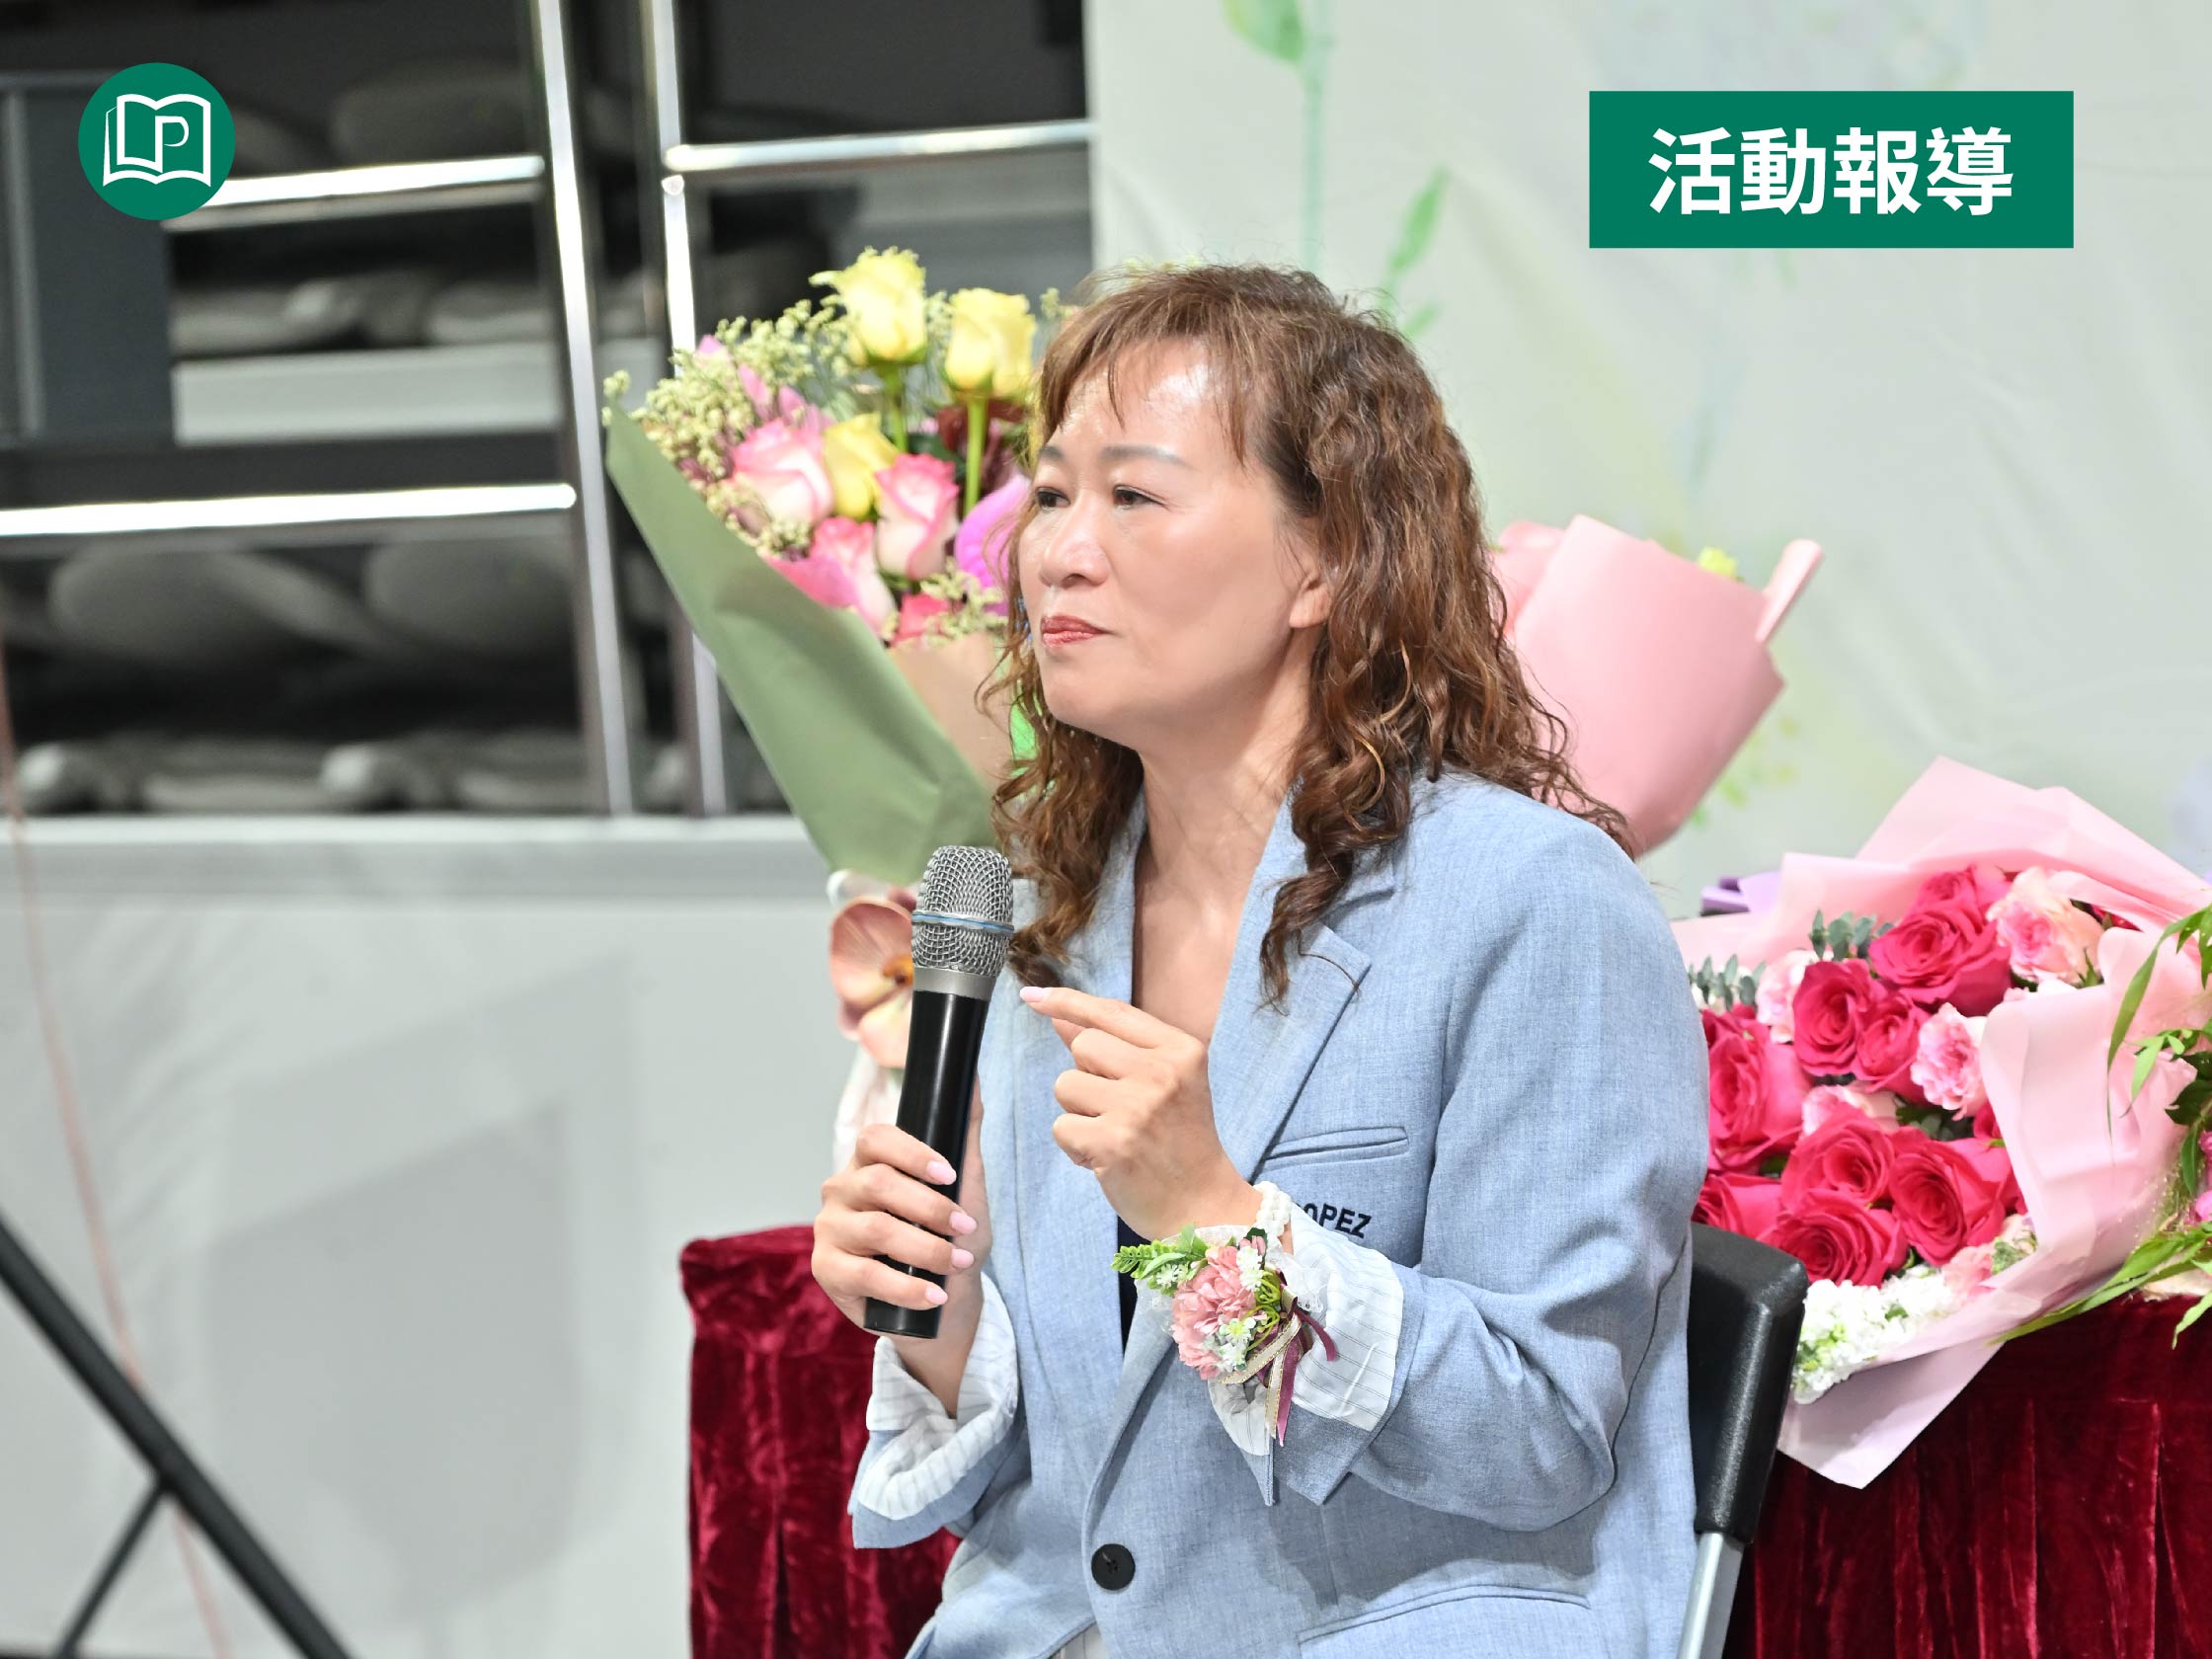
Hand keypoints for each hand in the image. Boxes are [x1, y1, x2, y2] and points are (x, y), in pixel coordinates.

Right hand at [812, 1081, 990, 1333]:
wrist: (940, 1302)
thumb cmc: (949, 1238)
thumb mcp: (965, 1186)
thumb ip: (964, 1132)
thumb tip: (970, 1076)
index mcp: (869, 1161)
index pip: (876, 1139)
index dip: (912, 1153)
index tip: (950, 1175)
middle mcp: (841, 1189)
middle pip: (879, 1183)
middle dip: (930, 1207)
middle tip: (965, 1229)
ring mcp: (829, 1228)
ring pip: (875, 1229)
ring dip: (926, 1249)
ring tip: (957, 1264)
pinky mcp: (826, 1269)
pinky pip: (866, 1274)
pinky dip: (907, 1287)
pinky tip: (933, 1295)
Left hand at [1021, 984, 1259, 1239]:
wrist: (1204, 1207)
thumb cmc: (1180, 1142)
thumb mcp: (1163, 1084)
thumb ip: (1116, 1047)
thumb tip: (1062, 1017)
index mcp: (1181, 1050)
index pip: (1112, 1012)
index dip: (1068, 1001)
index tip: (1032, 997)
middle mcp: (1161, 1072)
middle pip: (1083, 1045)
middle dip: (1086, 1075)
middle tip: (1116, 1108)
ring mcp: (1137, 1107)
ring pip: (1066, 1084)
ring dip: (1079, 1112)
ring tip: (1113, 1134)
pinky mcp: (1112, 1143)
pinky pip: (1061, 1127)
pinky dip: (1075, 1146)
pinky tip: (1104, 1158)